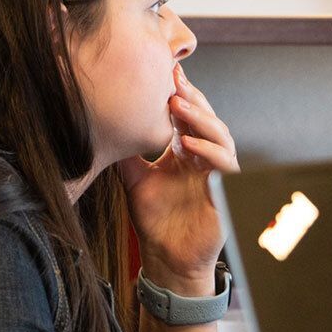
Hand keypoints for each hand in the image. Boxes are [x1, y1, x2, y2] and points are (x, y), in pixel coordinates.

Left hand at [117, 64, 238, 294]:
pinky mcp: (225, 194)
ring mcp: (217, 175)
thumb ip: (128, 154)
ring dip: (201, 118)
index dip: (181, 93)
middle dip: (192, 97)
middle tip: (173, 78)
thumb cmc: (156, 223)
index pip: (188, 115)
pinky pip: (224, 166)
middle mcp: (204, 159)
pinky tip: (187, 143)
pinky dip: (209, 151)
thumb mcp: (135, 180)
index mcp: (186, 152)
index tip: (166, 72)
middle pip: (206, 118)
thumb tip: (106, 126)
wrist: (166, 260)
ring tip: (178, 104)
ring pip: (220, 136)